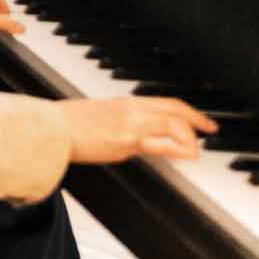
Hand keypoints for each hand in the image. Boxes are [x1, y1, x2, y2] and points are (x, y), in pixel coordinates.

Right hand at [64, 97, 215, 163]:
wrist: (49, 128)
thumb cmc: (65, 125)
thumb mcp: (98, 118)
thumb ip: (119, 125)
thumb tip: (132, 140)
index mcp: (124, 103)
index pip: (165, 102)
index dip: (187, 110)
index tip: (198, 119)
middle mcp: (131, 110)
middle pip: (175, 110)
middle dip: (197, 120)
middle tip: (209, 130)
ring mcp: (129, 125)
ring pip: (173, 124)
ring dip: (190, 138)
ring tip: (196, 150)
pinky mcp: (125, 141)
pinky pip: (161, 144)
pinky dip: (179, 149)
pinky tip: (187, 155)